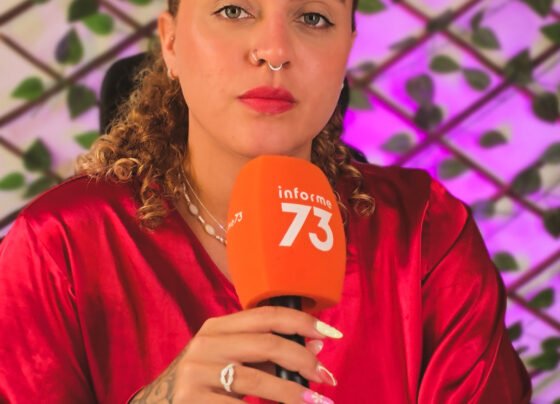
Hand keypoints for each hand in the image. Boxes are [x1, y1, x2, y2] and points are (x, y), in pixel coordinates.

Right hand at [129, 306, 341, 402]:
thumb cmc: (208, 382)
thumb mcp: (234, 361)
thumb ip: (270, 354)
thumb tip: (318, 345)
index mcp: (217, 326)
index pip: (267, 315)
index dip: (303, 322)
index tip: (333, 333)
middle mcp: (206, 344)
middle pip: (266, 344)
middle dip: (304, 360)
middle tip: (328, 377)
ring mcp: (196, 373)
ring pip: (256, 380)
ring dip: (292, 394)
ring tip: (315, 403)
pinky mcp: (192, 401)